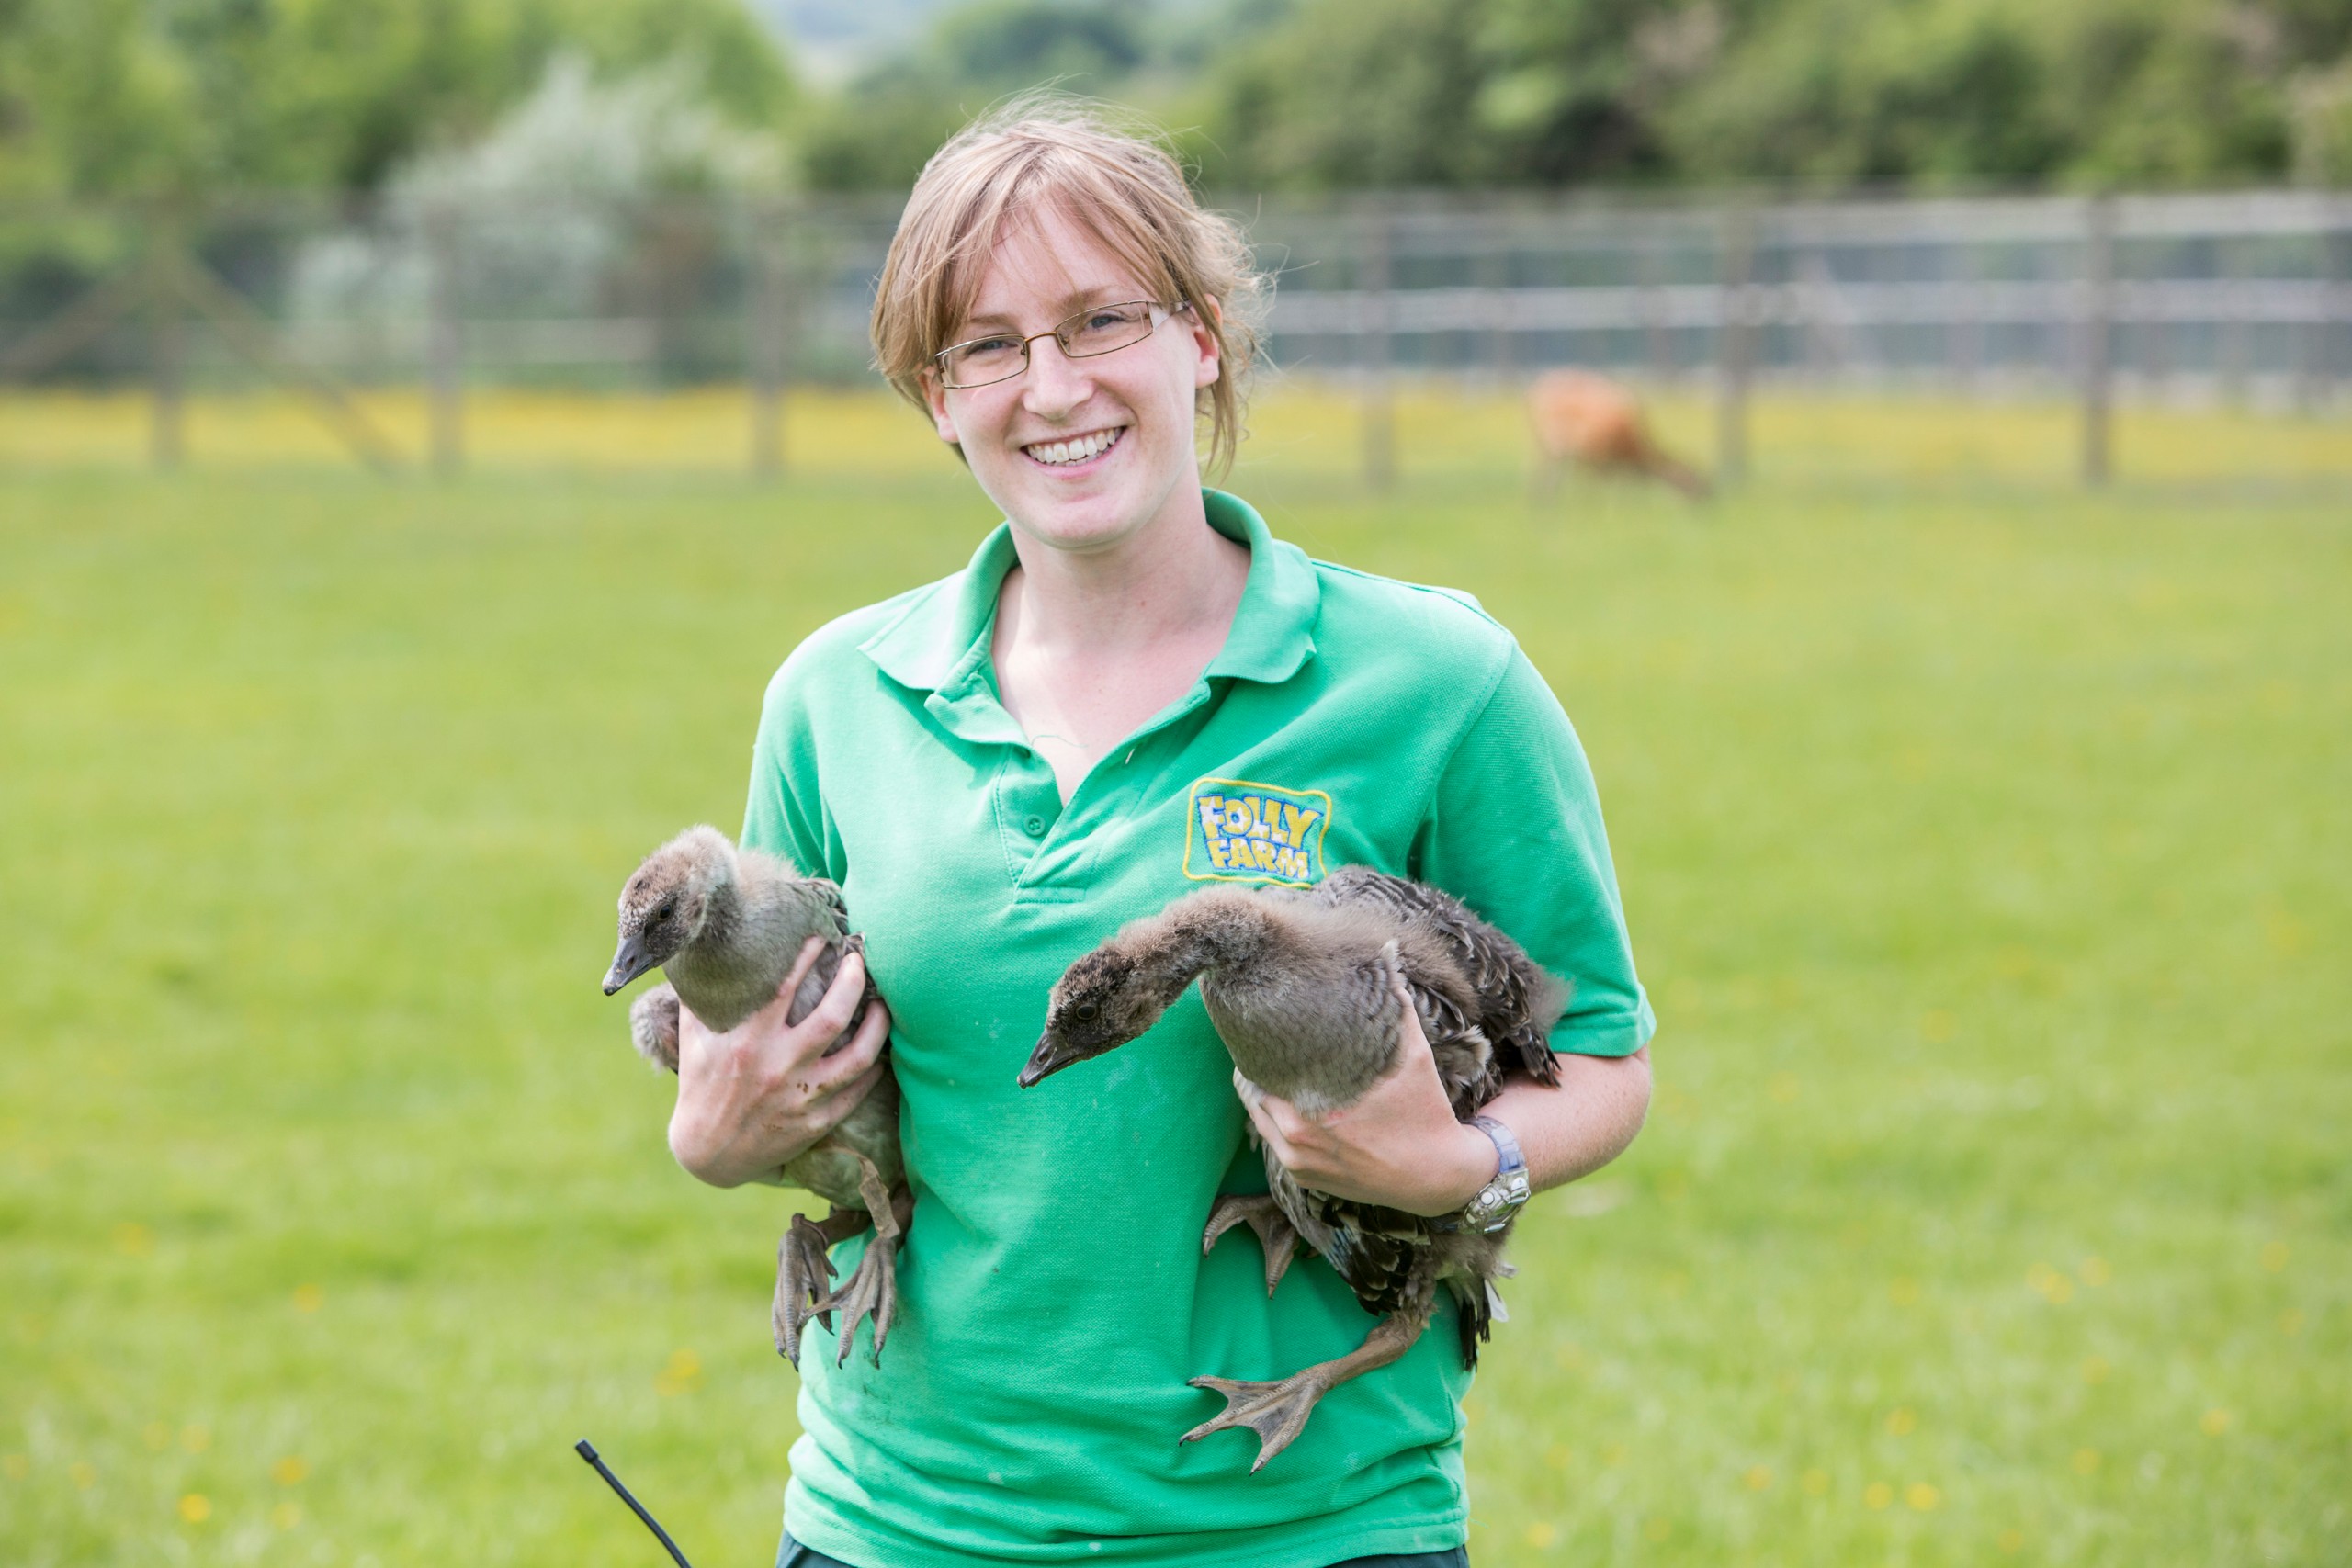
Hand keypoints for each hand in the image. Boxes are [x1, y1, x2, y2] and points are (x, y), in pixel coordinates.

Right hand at [667, 938, 890, 1188]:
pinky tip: (880, 1051)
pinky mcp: (815, 1123)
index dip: (809, 956)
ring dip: (878, 1026)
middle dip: (853, 981)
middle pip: (833, 1016)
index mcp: (747, 1041)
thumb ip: (704, 997)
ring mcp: (800, 1097)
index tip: (824, 936)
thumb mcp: (694, 1038)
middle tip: (860, 960)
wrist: (707, 1154)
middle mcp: (778, 1066)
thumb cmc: (700, 1086)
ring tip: (883, 1004)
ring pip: (858, 1056)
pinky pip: (856, 1092)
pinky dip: (874, 1070)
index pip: (785, 988)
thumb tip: (706, 951)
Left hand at [1236, 975, 1495, 1216]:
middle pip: (1252, 1091)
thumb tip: (1387, 956)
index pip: (1259, 1069)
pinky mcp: (1302, 1178)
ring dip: (1264, 1094)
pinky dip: (1277, 1121)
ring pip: (1259, 1117)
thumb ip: (1396, 1007)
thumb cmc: (1424, 1110)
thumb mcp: (1414, 1056)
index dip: (1259, 1046)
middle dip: (1259, 1067)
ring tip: (1276, 1070)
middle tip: (1268, 1045)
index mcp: (1312, 1106)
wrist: (1437, 1177)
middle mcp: (1296, 1138)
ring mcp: (1297, 1162)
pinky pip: (1273, 1142)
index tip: (1265, 1029)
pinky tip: (1292, 1101)